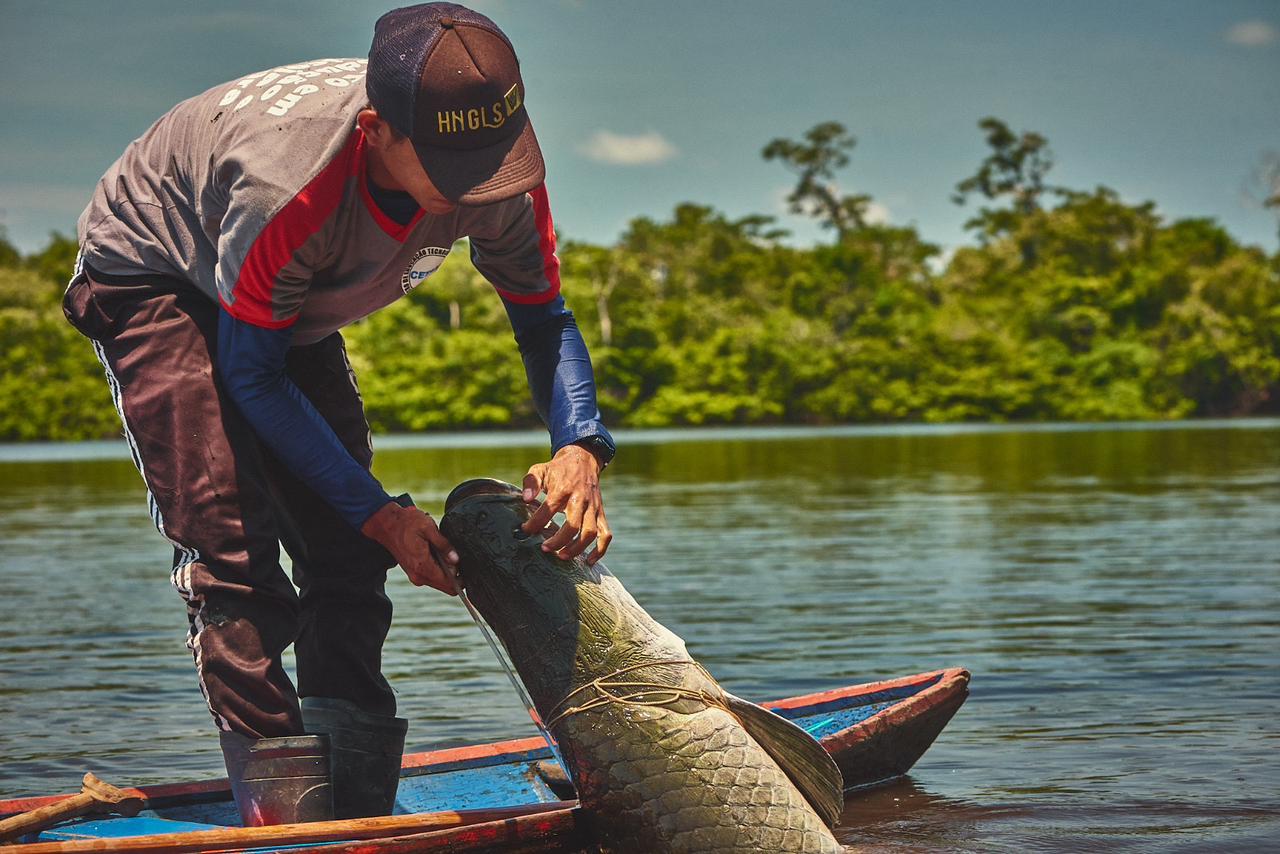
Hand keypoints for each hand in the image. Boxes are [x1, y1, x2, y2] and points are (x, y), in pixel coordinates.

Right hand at [361, 501, 458, 594]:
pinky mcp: (413, 572)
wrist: (386, 524)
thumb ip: (444, 545)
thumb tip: (456, 560)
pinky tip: (438, 554)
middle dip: (456, 576)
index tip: (468, 568)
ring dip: (447, 571)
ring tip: (445, 552)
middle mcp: (418, 576)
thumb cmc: (407, 523)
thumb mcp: (429, 528)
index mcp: (423, 566)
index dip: (462, 579)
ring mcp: (415, 576)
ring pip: (439, 582)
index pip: (449, 584)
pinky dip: (439, 569)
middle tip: (457, 557)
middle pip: (446, 586)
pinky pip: (432, 577)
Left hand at [522, 444, 611, 563]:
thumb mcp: (540, 469)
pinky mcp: (601, 514)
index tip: (525, 530)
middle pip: (573, 525)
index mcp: (564, 488)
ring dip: (576, 549)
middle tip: (544, 548)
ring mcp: (593, 508)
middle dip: (558, 541)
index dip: (535, 523)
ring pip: (590, 533)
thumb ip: (531, 483)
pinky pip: (606, 535)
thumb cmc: (557, 469)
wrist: (583, 460)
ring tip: (561, 556)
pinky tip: (588, 561)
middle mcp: (581, 499)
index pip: (549, 509)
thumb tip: (526, 499)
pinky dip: (600, 550)